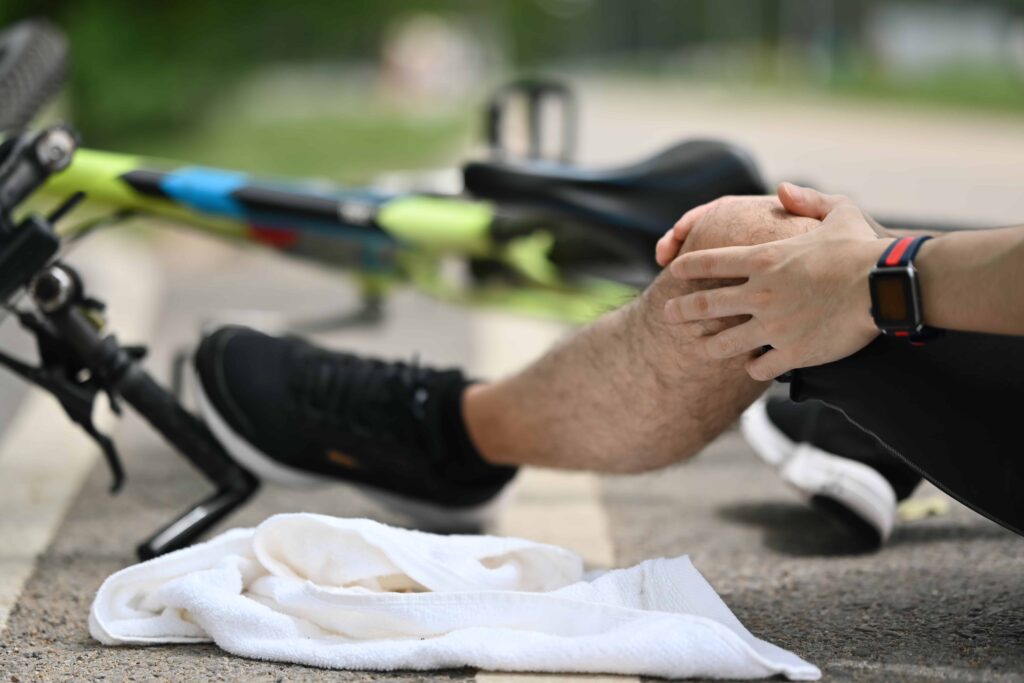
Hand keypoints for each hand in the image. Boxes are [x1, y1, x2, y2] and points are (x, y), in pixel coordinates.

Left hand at [664, 186, 889, 380]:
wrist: (885, 287)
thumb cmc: (864, 248)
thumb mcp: (838, 210)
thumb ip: (806, 199)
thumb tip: (781, 189)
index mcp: (763, 259)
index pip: (709, 262)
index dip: (686, 266)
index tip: (673, 270)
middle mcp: (760, 293)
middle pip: (705, 305)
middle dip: (681, 311)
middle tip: (667, 315)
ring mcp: (772, 326)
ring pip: (724, 343)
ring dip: (710, 346)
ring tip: (701, 348)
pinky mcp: (791, 352)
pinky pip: (758, 367)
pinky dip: (753, 367)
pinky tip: (753, 366)